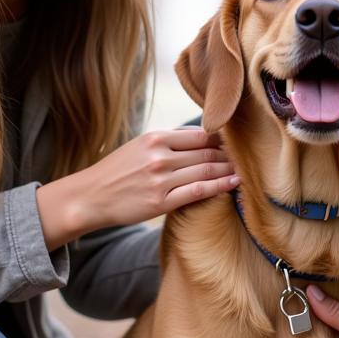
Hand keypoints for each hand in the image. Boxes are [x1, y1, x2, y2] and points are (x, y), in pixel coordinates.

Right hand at [37, 127, 238, 246]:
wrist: (89, 197)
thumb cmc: (117, 171)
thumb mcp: (139, 146)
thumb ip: (168, 141)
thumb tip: (202, 136)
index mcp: (155, 138)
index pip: (200, 135)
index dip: (222, 139)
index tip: (236, 143)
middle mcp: (159, 156)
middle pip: (207, 153)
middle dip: (230, 155)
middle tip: (249, 157)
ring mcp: (161, 179)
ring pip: (206, 171)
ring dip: (229, 170)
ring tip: (246, 170)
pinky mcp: (161, 202)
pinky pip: (198, 191)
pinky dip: (220, 186)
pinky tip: (234, 183)